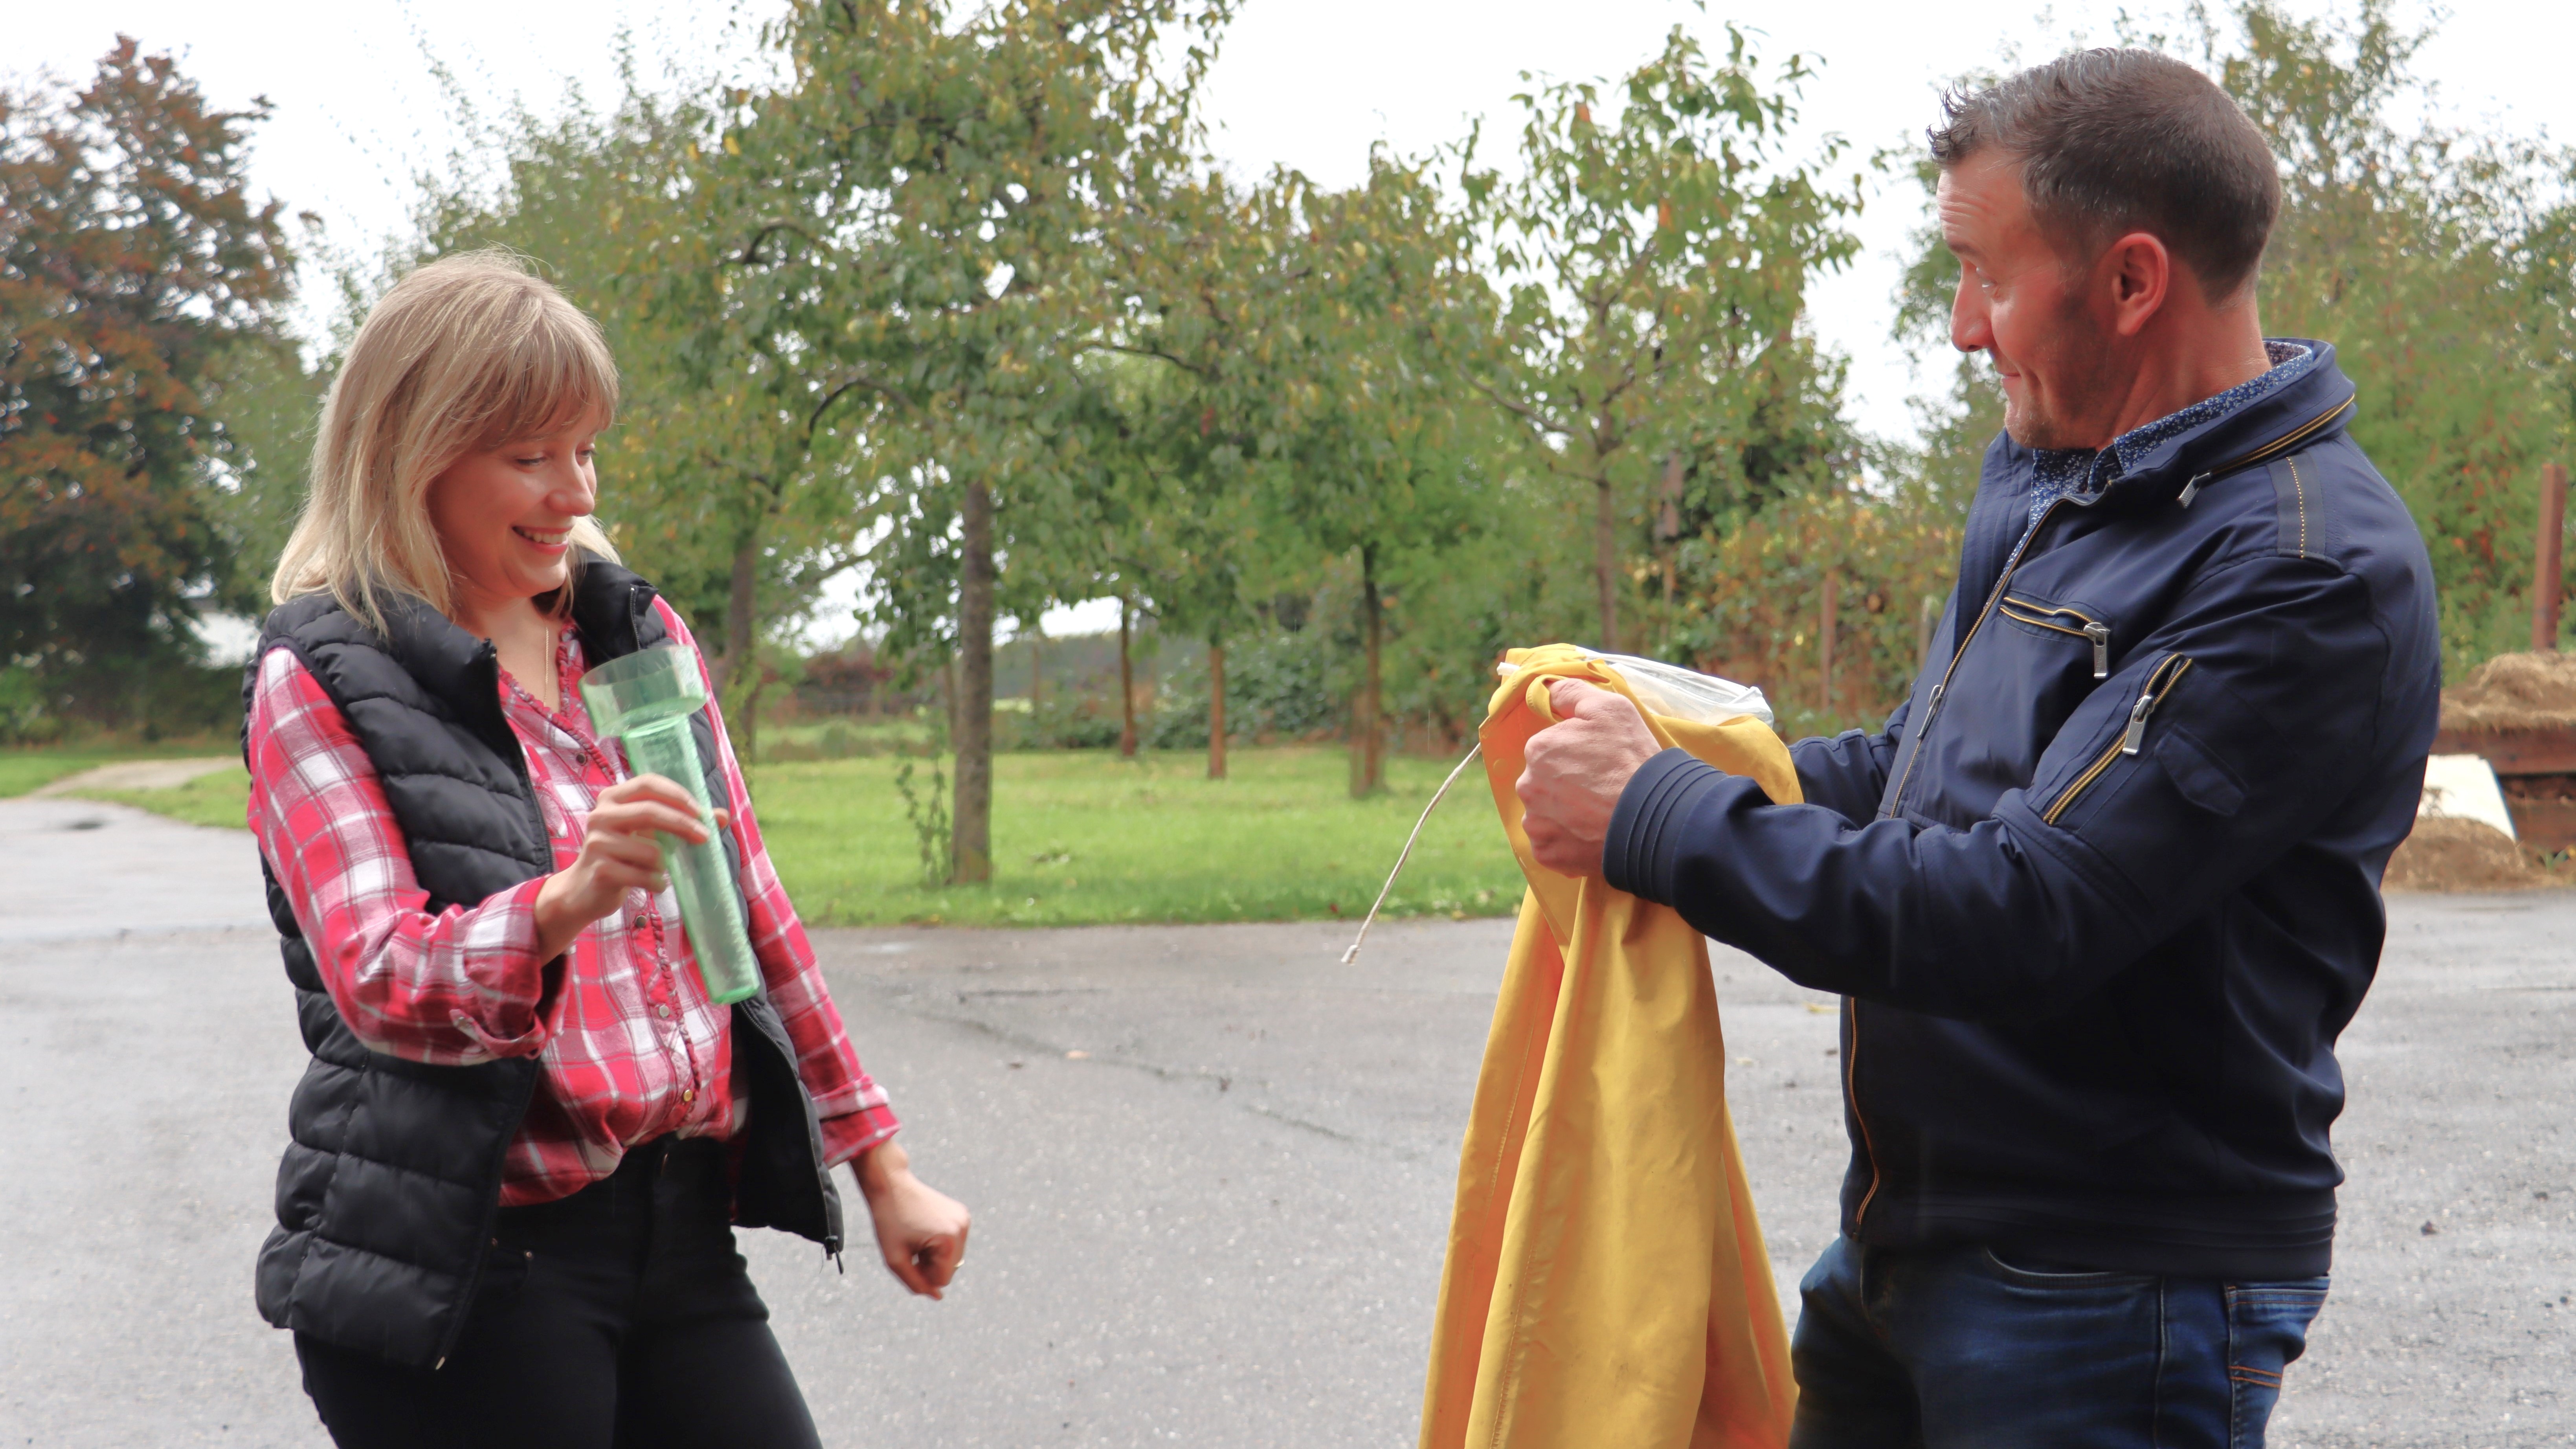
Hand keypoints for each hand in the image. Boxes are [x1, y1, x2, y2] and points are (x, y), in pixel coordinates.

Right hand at [532, 774, 723, 959]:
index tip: (701, 812)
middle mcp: (600, 815)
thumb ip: (681, 822)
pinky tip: (656, 885)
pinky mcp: (600, 870)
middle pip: (650, 811)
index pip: (648, 783)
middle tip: (705, 838)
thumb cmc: (624, 856)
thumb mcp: (649, 834)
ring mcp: (596, 843)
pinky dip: (657, 883)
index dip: (677, 794)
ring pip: (650, 850)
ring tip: (661, 870)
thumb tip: (723, 816)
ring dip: (665, 864)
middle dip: (683, 824)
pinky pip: (642, 875)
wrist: (585, 890)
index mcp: (612, 798)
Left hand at [854, 1140, 971, 1299]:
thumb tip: (937, 1297)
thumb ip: (915, 1283)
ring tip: (917, 1238)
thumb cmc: (889, 1222)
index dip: (922, 1275)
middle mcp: (962, 1228)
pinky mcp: (962, 1214)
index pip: (942, 1280)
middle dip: (930, 1265)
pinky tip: (924, 1230)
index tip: (909, 1257)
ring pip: (952, 1259)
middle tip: (911, 1247)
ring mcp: (964, 1220)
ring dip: (935, 1256)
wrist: (892, 1185)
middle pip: (950, 1270)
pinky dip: (939, 1244)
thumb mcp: (895, 1259)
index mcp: (948, 1240)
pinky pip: (954, 1244)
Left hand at [1516, 678, 1661, 876]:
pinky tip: (1592, 833)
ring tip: (1598, 814)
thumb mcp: (1609, 708)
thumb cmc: (1631, 759)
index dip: (1576, 754)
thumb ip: (1571, 693)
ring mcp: (1536, 824)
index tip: (1600, 762)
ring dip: (1565, 814)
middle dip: (1566, 785)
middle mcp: (1528, 787)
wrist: (1653, 816)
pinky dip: (1568, 841)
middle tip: (1601, 790)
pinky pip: (1552, 844)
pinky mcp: (1548, 854)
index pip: (1549, 749)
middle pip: (1544, 782)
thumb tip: (1546, 687)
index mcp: (1538, 750)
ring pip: (1546, 814)